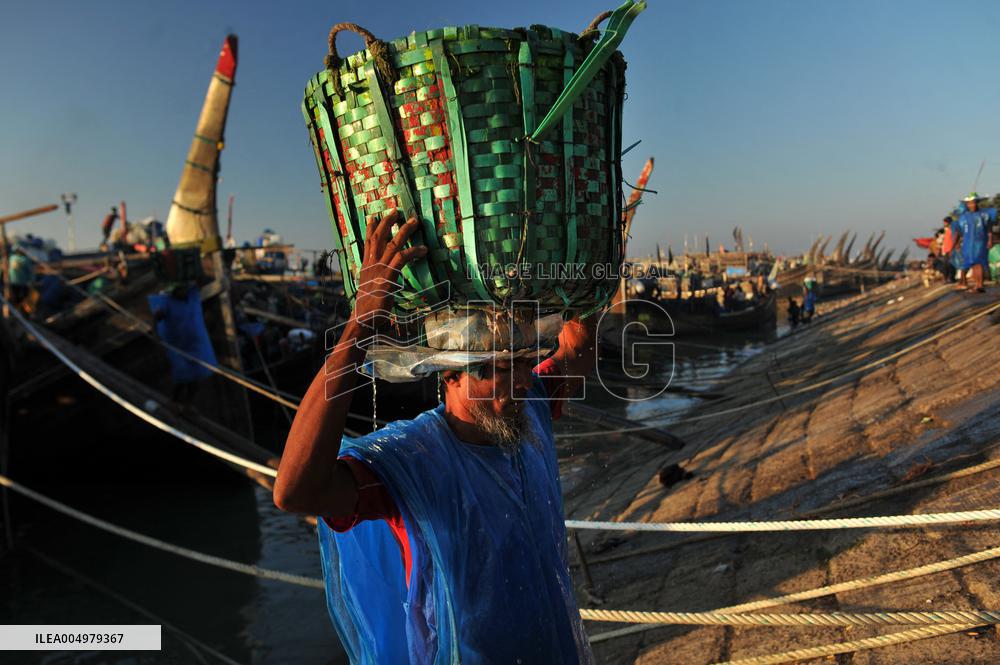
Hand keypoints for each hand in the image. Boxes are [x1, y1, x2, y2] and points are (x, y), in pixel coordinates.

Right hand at [352, 209, 426, 331]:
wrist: (362, 320)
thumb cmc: (367, 310)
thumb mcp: (368, 291)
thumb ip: (374, 281)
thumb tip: (379, 280)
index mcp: (365, 267)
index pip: (367, 243)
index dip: (370, 229)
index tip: (373, 217)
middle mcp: (370, 265)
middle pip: (378, 237)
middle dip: (387, 222)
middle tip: (396, 210)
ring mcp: (378, 269)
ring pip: (392, 243)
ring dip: (404, 230)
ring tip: (414, 221)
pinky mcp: (388, 276)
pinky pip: (402, 258)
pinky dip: (413, 252)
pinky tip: (423, 249)